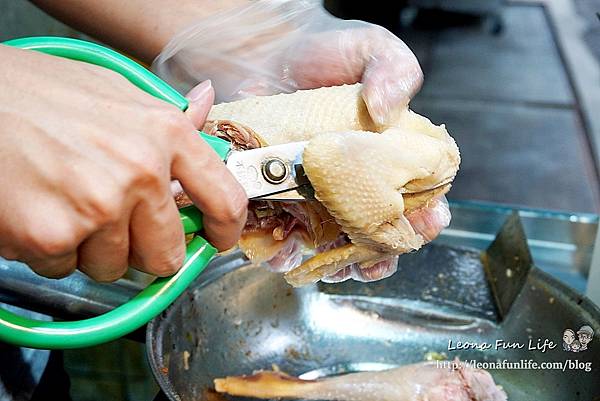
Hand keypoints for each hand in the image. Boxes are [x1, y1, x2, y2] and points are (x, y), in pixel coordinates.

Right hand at [0, 45, 246, 280]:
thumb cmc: (42, 93)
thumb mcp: (118, 91)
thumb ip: (169, 116)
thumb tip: (206, 106)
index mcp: (165, 133)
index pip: (224, 199)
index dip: (225, 230)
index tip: (217, 240)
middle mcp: (138, 172)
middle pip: (166, 254)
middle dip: (145, 250)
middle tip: (119, 225)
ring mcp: (96, 207)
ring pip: (113, 266)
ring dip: (94, 247)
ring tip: (69, 203)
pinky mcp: (51, 236)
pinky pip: (66, 267)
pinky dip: (54, 249)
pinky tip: (41, 210)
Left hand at [153, 0, 446, 282]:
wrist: (267, 54)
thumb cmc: (327, 52)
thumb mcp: (373, 49)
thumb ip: (393, 72)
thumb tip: (386, 111)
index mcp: (390, 159)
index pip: (418, 200)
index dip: (424, 218)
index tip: (425, 223)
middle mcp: (357, 185)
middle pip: (378, 235)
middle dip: (380, 255)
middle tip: (373, 258)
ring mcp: (318, 197)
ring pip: (334, 247)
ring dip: (337, 264)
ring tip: (334, 263)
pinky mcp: (279, 200)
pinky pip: (285, 237)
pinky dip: (287, 252)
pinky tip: (288, 249)